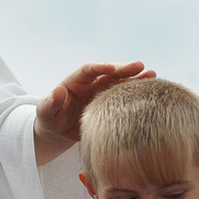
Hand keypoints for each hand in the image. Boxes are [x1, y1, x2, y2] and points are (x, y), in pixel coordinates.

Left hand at [35, 62, 155, 151]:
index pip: (88, 70)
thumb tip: (56, 91)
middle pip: (110, 72)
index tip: (111, 68)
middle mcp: (92, 84)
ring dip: (136, 79)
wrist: (58, 132)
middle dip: (124, 69)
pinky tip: (152, 92)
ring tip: (153, 76)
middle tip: (140, 66)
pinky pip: (125, 97)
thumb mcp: (45, 112)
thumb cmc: (49, 119)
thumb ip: (49, 103)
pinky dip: (137, 94)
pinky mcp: (112, 105)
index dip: (100, 67)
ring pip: (121, 83)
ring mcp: (103, 93)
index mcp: (75, 81)